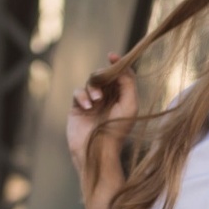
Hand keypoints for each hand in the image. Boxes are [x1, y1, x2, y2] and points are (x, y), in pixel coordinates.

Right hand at [66, 52, 136, 195]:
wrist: (97, 151)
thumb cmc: (117, 131)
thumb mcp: (130, 106)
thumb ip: (129, 84)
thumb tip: (122, 66)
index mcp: (122, 97)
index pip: (120, 75)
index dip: (117, 64)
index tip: (112, 56)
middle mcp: (108, 99)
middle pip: (103, 76)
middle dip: (102, 77)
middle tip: (105, 83)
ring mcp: (92, 103)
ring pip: (90, 82)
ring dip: (93, 88)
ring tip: (96, 100)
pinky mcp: (78, 108)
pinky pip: (78, 92)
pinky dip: (82, 96)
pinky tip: (88, 106)